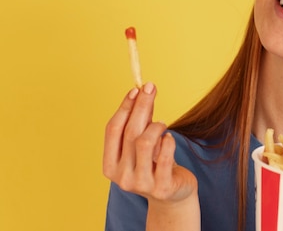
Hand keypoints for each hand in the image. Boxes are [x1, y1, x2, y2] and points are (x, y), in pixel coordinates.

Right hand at [103, 82, 197, 203]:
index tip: (135, 89)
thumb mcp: (143, 144)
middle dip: (141, 106)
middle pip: (129, 132)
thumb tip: (142, 92)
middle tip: (151, 88)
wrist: (172, 195)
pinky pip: (164, 155)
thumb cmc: (155, 164)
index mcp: (110, 165)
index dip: (124, 107)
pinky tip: (169, 138)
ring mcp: (141, 184)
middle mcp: (121, 176)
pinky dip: (168, 141)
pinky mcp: (161, 187)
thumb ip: (140, 123)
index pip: (113, 129)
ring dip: (156, 126)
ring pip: (144, 142)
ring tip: (163, 124)